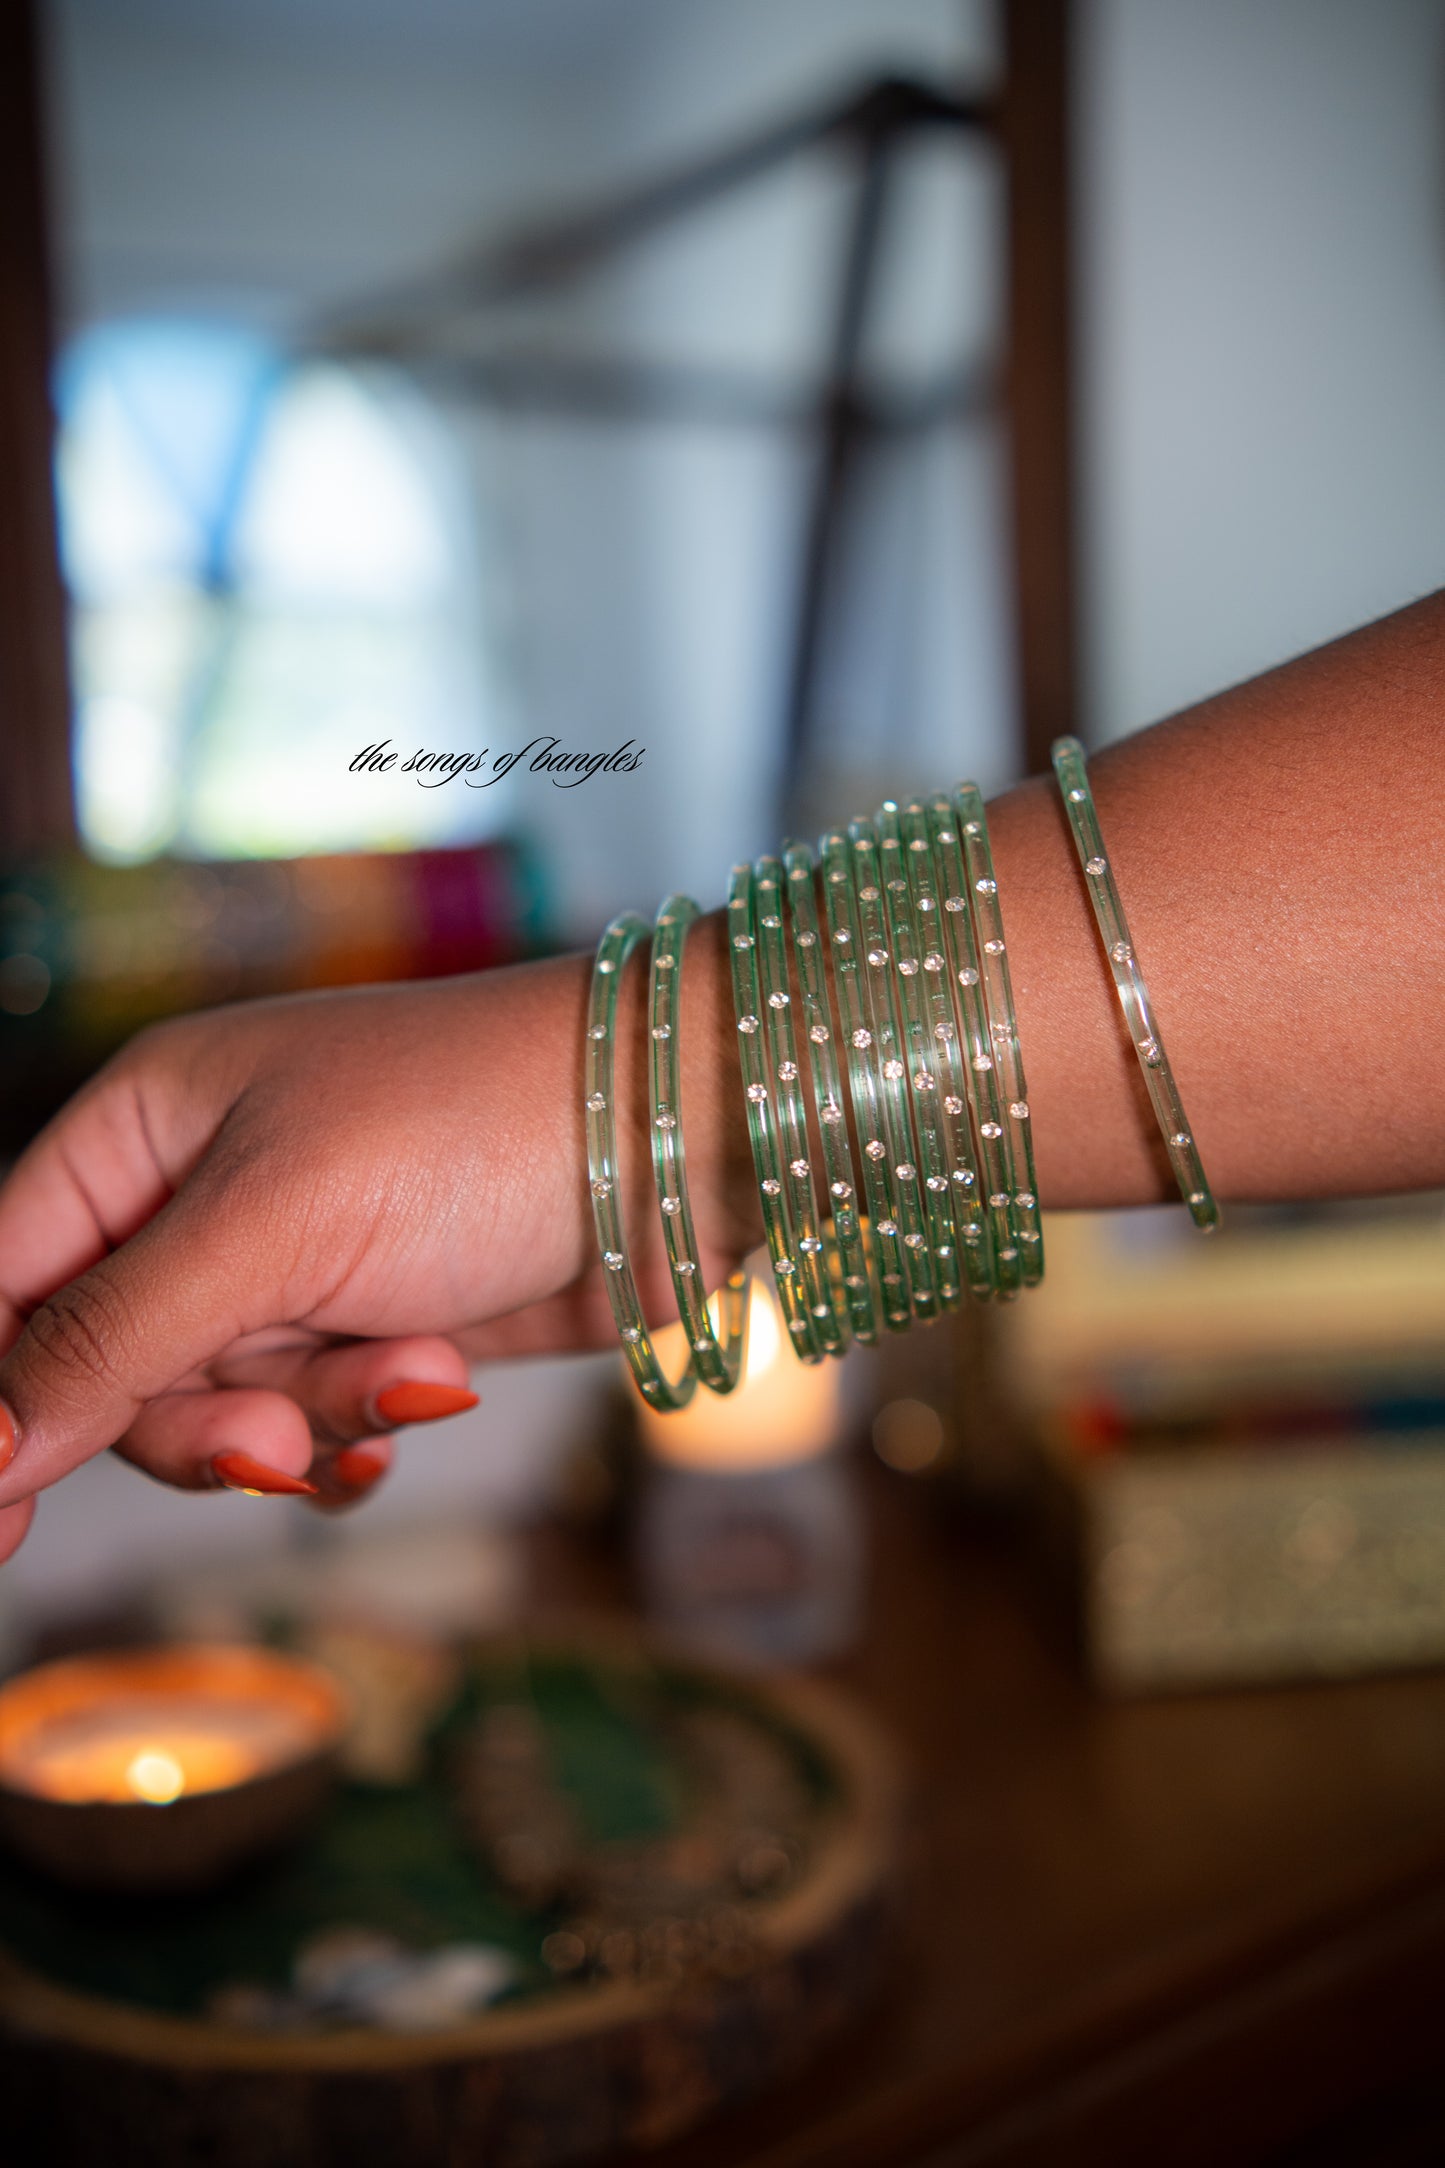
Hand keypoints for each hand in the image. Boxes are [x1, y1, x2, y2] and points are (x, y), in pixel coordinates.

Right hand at [0, 940, 750, 1561]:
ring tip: (417, 1368)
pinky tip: (420, 1405)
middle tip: (277, 1440)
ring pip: (220, 1411)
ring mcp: (295, 1265)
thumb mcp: (271, 1224)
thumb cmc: (471, 1126)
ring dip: (312, 1415)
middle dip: (197, 1420)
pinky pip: (311, 1426)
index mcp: (145, 1126)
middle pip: (107, 1374)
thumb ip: (114, 1337)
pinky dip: (356, 1433)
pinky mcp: (376, 1324)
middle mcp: (204, 1195)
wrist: (677, 1133)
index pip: (7, 1280)